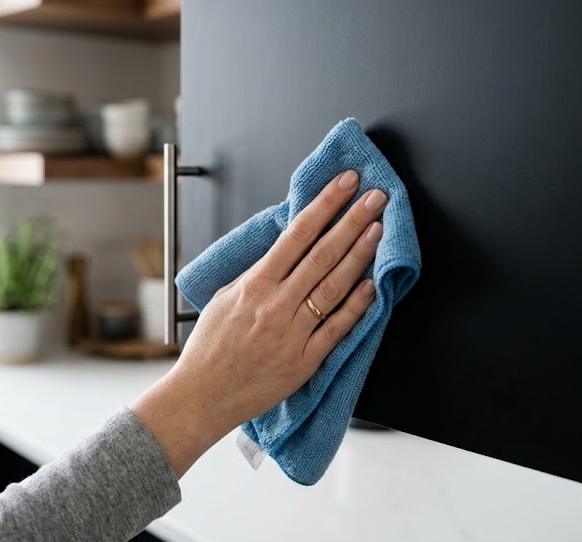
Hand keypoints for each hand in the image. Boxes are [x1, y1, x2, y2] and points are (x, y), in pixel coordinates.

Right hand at [130, 169, 385, 476]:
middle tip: (375, 198)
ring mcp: (293, 333)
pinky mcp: (305, 360)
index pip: (297, 234)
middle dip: (352, 222)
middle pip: (322, 254)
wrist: (203, 396)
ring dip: (360, 255)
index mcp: (254, 285)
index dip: (325, 205)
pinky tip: (372, 286)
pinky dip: (357, 306)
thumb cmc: (210, 349)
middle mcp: (276, 305)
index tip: (345, 185)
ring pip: (334, 286)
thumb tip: (286, 249)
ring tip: (378, 230)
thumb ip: (257, 274)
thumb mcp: (225, 298)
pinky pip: (337, 328)